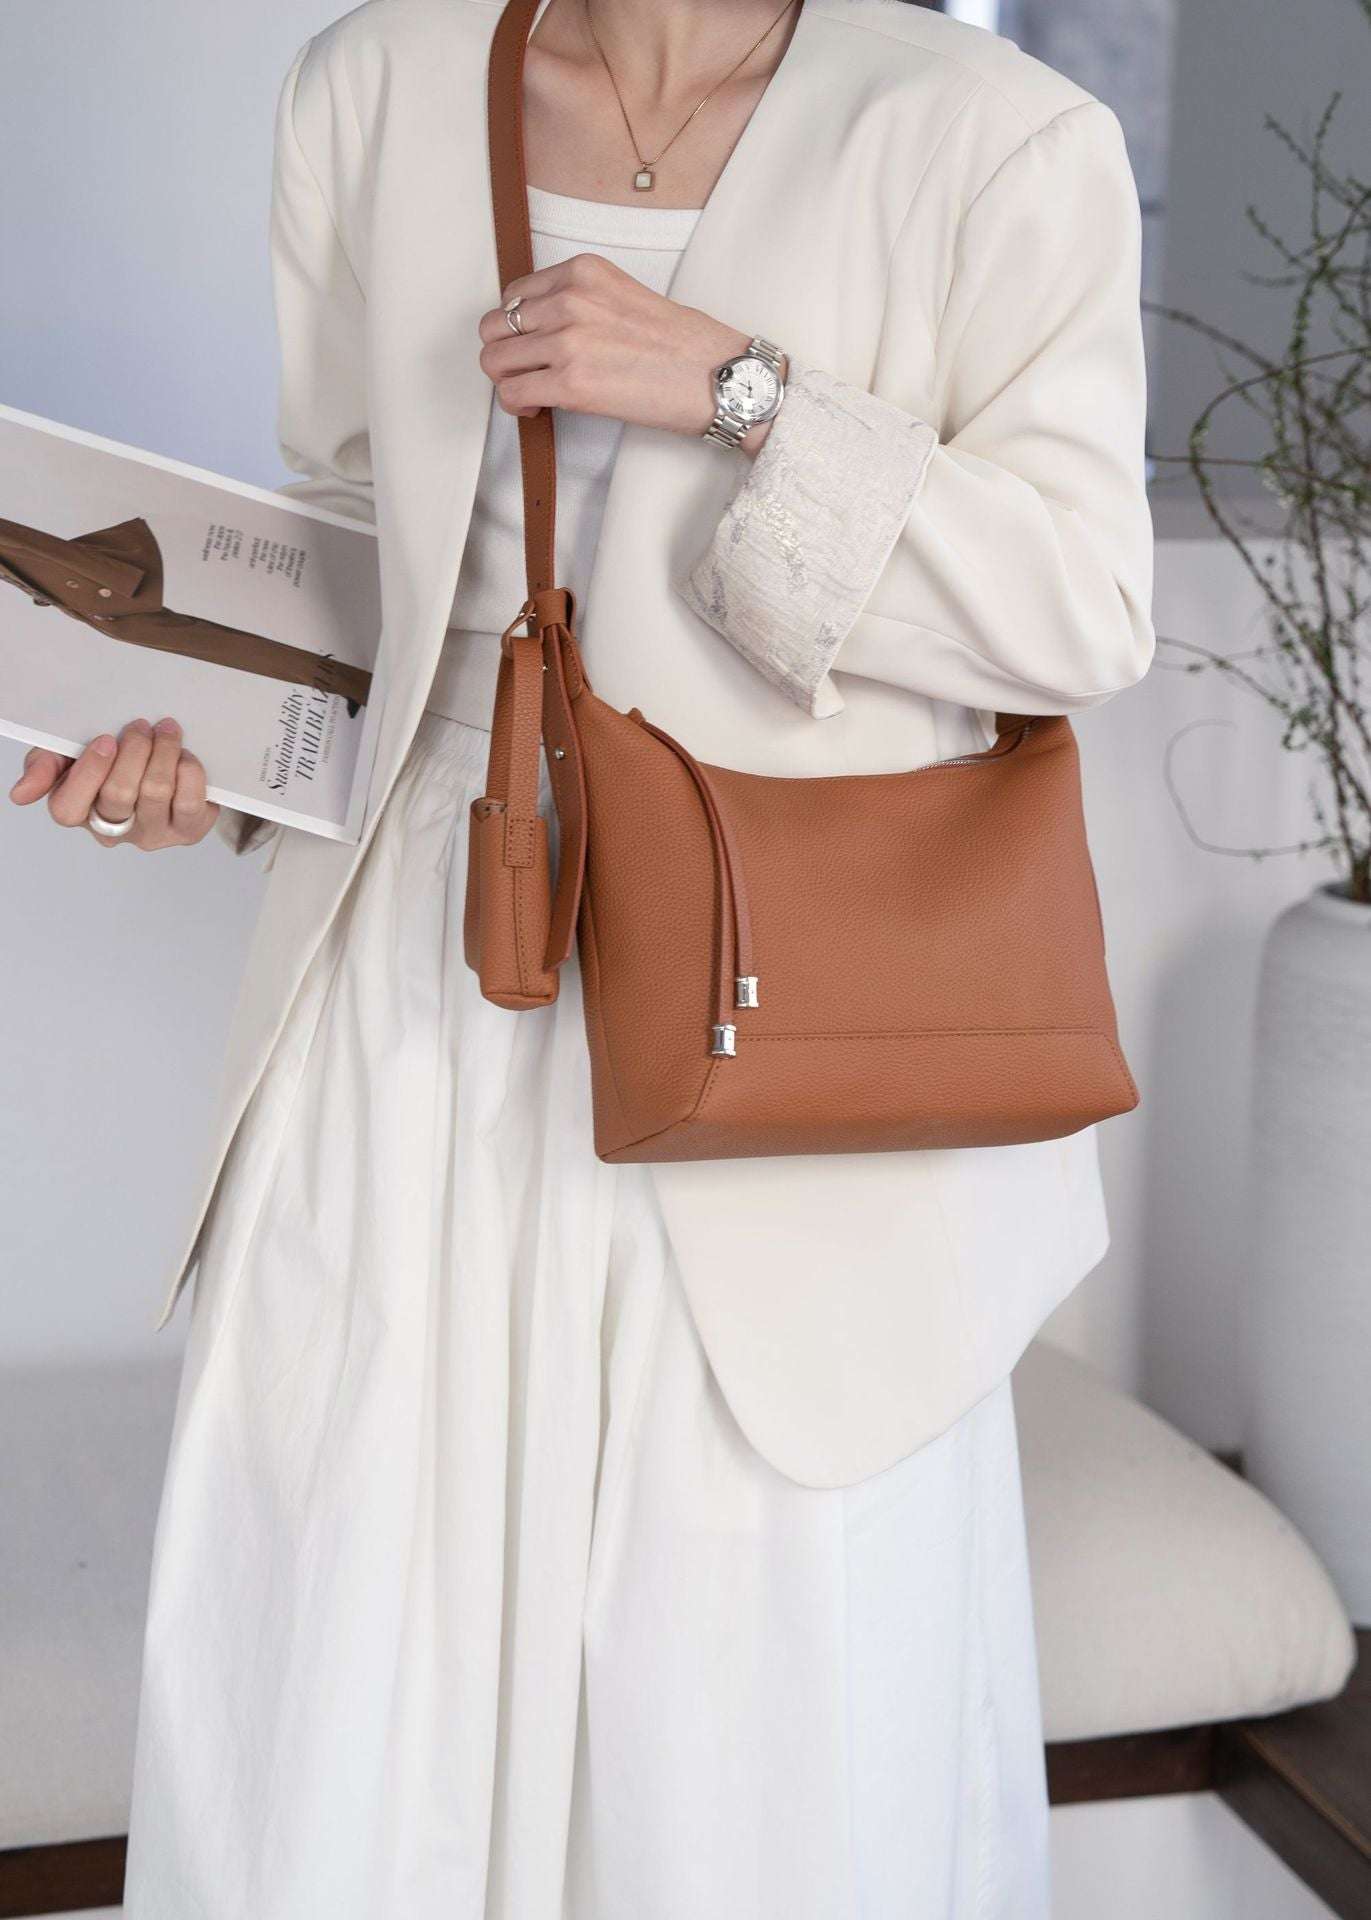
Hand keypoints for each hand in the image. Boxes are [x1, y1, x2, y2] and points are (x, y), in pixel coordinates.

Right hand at [7, 716, 219, 849]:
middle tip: (139, 726)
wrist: (163, 760)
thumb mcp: (71, 754)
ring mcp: (152, 834)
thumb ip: (44, 765)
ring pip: (156, 792)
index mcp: (79, 812)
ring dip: (163, 751)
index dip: (87, 772)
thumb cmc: (113, 759)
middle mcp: (114, 831)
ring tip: (165, 730)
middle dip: (133, 750)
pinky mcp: (188, 832)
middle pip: (118, 794)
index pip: (68, 809)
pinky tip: (184, 757)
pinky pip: (191, 802)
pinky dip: (189, 771)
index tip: (104, 740)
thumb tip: (19, 794)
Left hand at [478, 252, 780, 453]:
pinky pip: (511, 393)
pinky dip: (517, 405)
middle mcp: (570, 299)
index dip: (518, 326)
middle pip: (495, 325)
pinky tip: (539, 407)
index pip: (516, 294)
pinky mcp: (570, 383)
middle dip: (506, 352)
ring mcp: (567, 341)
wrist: (717, 376)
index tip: (534, 345)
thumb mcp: (625, 296)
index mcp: (584, 271)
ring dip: (508, 380)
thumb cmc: (684, 346)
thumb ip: (582, 302)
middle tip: (527, 370)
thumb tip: (545, 329)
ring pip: (494, 360)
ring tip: (534, 391)